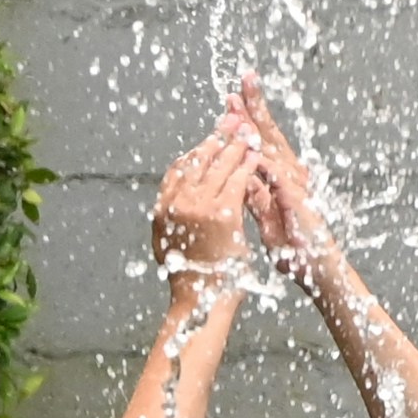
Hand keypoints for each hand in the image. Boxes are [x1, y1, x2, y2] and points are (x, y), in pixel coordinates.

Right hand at [151, 110, 263, 305]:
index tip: (208, 139)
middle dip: (217, 137)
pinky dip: (247, 167)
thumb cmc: (192, 276)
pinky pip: (237, 182)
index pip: (178, 168)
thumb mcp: (170, 243)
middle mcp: (176, 203)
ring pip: (219, 167)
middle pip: (198, 160)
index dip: (196, 150)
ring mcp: (198, 207)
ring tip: (246, 132)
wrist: (202, 298)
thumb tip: (171, 207)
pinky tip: (255, 157)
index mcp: (162, 208)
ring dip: (234, 146)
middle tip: (230, 120)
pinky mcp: (222, 214)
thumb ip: (172, 219)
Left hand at [227, 79, 348, 292]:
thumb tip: (242, 179)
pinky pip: (275, 174)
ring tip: (238, 102)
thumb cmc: (295, 249)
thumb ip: (255, 197)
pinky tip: (247, 142)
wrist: (318, 270)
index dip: (249, 118)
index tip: (234, 97)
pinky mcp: (297, 198)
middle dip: (256, 106)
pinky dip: (260, 158)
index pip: (261, 142)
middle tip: (245, 79)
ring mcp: (295, 184)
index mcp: (281, 179)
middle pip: (269, 134)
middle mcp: (291, 175)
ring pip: (270, 146)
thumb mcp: (266, 218)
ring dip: (254, 122)